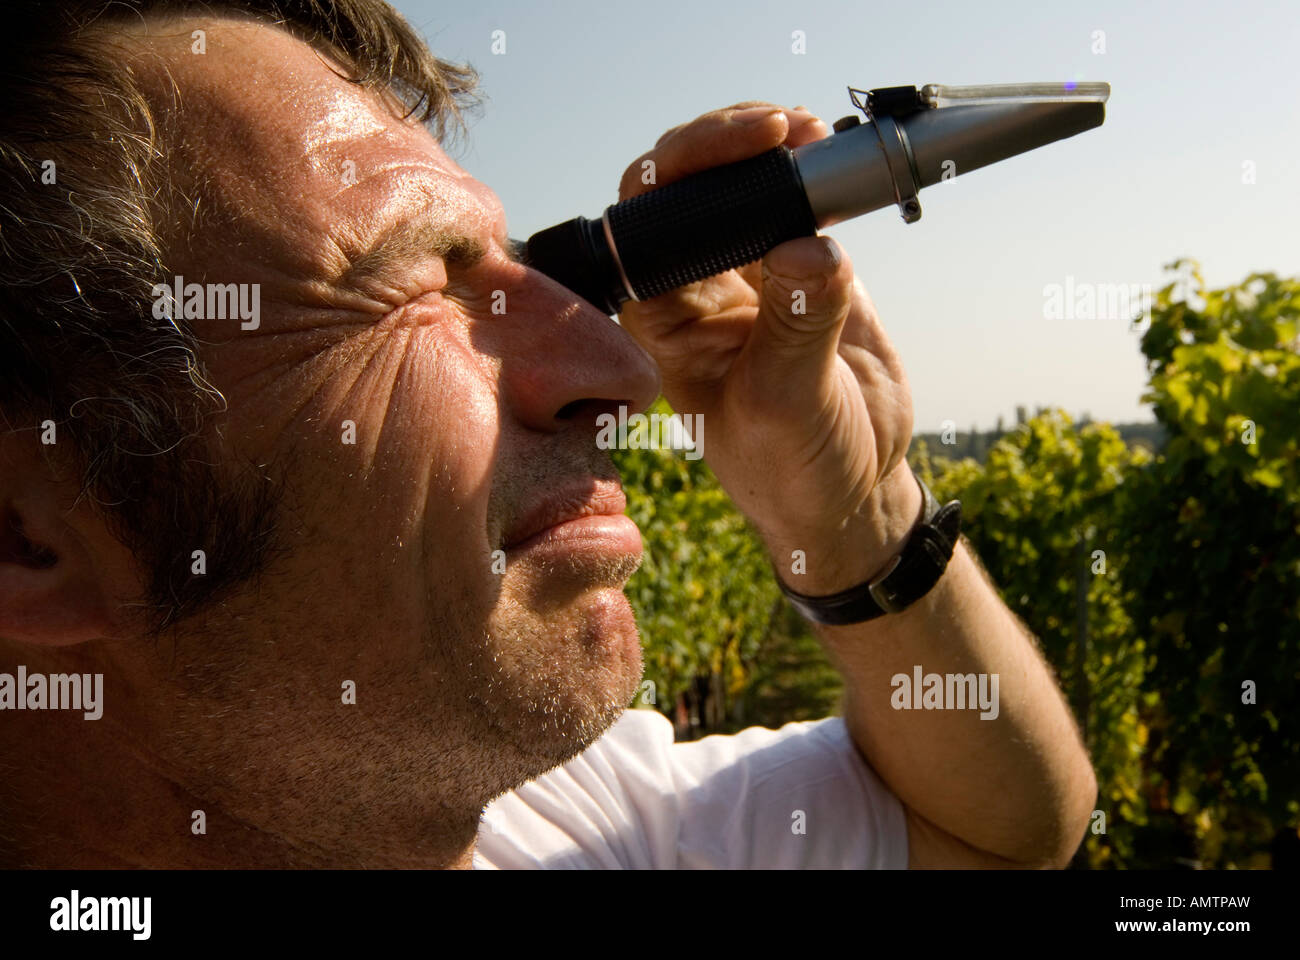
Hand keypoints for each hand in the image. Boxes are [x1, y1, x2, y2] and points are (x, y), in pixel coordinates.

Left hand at [616, 102, 921, 594]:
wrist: (850, 487)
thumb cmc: (793, 467)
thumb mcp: (787, 406)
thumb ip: (796, 328)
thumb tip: (808, 246)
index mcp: (660, 318)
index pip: (646, 218)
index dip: (686, 168)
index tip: (750, 147)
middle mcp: (692, 287)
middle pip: (686, 184)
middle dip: (728, 144)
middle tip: (789, 129)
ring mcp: (747, 274)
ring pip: (740, 184)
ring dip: (774, 150)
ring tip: (818, 137)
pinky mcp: (800, 269)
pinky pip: (797, 203)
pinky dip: (815, 175)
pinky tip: (837, 161)